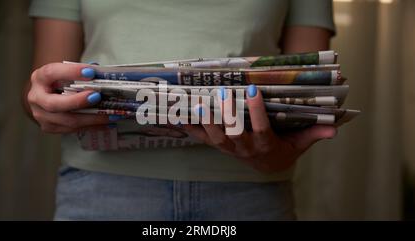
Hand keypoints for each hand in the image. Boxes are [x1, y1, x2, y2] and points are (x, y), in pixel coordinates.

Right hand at [27, 63, 116, 132]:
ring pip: (68, 120)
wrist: (46, 94)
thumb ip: (82, 72)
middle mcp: (36, 98)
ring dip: (92, 118)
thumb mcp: (66, 72)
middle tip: (97, 97)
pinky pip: (74, 129)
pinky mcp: (50, 128)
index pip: (52, 73)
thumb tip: (103, 74)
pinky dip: (93, 126)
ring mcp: (42, 116)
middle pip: (55, 104)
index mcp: (40, 78)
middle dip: (78, 101)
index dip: (71, 72)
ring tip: (111, 114)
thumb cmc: (60, 81)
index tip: (91, 72)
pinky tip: (107, 123)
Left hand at [184, 85, 336, 172]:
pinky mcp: (217, 145)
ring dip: (205, 119)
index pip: (260, 128)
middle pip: (233, 131)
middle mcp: (244, 147)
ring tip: (198, 101)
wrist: (266, 165)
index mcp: (265, 145)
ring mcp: (228, 147)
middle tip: (222, 91)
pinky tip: (178, 115)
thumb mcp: (300, 144)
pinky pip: (201, 137)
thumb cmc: (284, 149)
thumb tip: (333, 129)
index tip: (251, 90)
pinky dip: (189, 127)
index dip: (256, 111)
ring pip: (214, 135)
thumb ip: (313, 134)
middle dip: (227, 112)